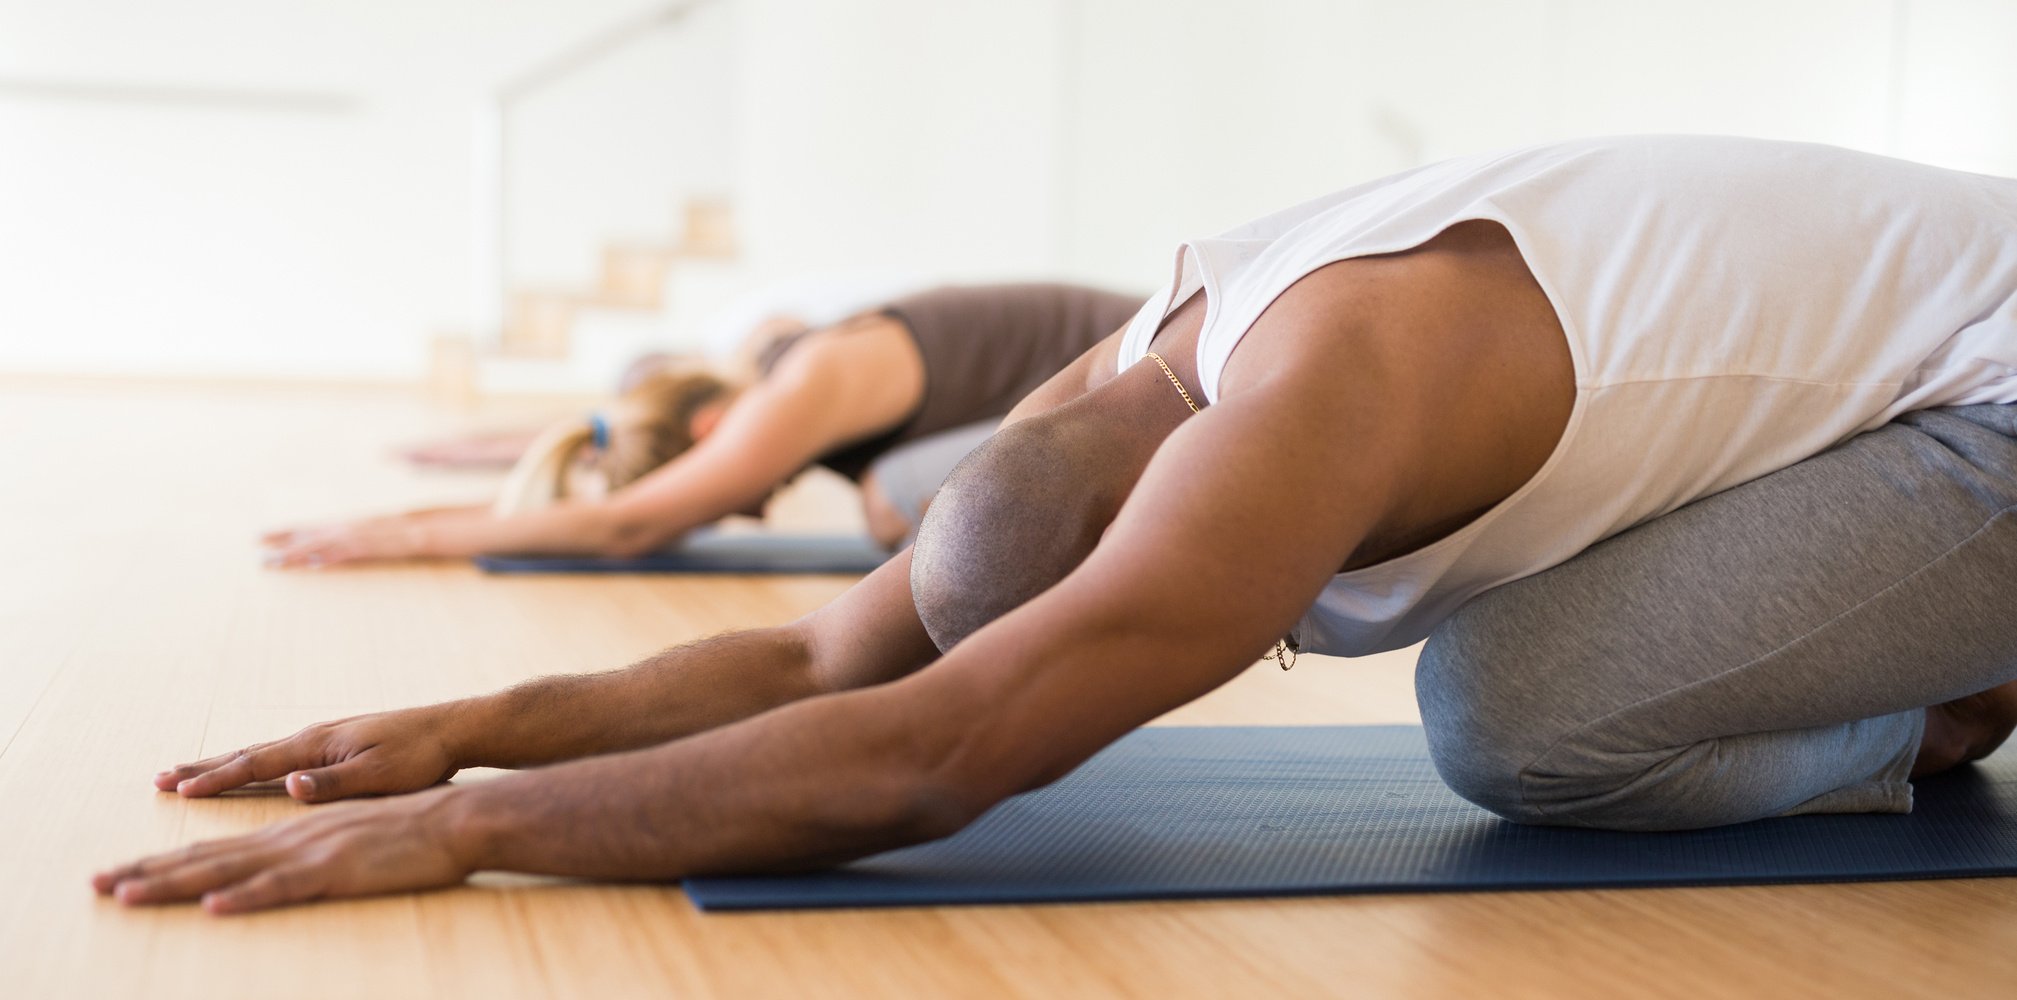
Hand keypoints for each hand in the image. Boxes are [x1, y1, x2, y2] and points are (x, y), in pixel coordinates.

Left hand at [93, 789, 475, 914]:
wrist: (453, 818)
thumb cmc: (406, 831)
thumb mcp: (346, 836)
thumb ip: (307, 845)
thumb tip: (269, 858)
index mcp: (289, 830)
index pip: (216, 847)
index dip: (167, 859)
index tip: (123, 872)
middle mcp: (288, 836)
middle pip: (207, 855)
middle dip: (149, 869)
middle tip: (98, 884)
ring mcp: (309, 852)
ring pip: (230, 870)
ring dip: (176, 882)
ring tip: (129, 893)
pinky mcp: (335, 869)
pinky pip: (282, 887)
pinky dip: (246, 896)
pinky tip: (213, 906)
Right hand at [155, 706, 465, 802]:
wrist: (454, 729)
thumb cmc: (421, 756)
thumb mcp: (379, 775)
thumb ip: (333, 783)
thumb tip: (288, 786)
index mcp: (318, 744)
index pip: (256, 765)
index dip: (216, 779)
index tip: (176, 790)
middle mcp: (315, 735)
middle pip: (248, 754)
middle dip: (204, 768)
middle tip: (161, 777)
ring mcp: (325, 737)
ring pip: (262, 752)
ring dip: (224, 762)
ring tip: (192, 771)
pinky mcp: (339, 742)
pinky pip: (282, 754)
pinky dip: (255, 761)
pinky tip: (253, 767)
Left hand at [260, 516, 425, 567]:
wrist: (412, 530)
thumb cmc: (387, 533)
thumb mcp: (358, 532)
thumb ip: (337, 541)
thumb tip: (316, 557)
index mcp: (337, 523)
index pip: (303, 527)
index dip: (281, 532)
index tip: (259, 537)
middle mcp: (340, 528)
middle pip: (305, 538)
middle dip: (281, 547)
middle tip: (260, 558)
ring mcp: (351, 538)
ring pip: (318, 547)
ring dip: (297, 556)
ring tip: (277, 563)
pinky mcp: (364, 548)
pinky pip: (343, 555)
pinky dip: (329, 559)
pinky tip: (315, 565)